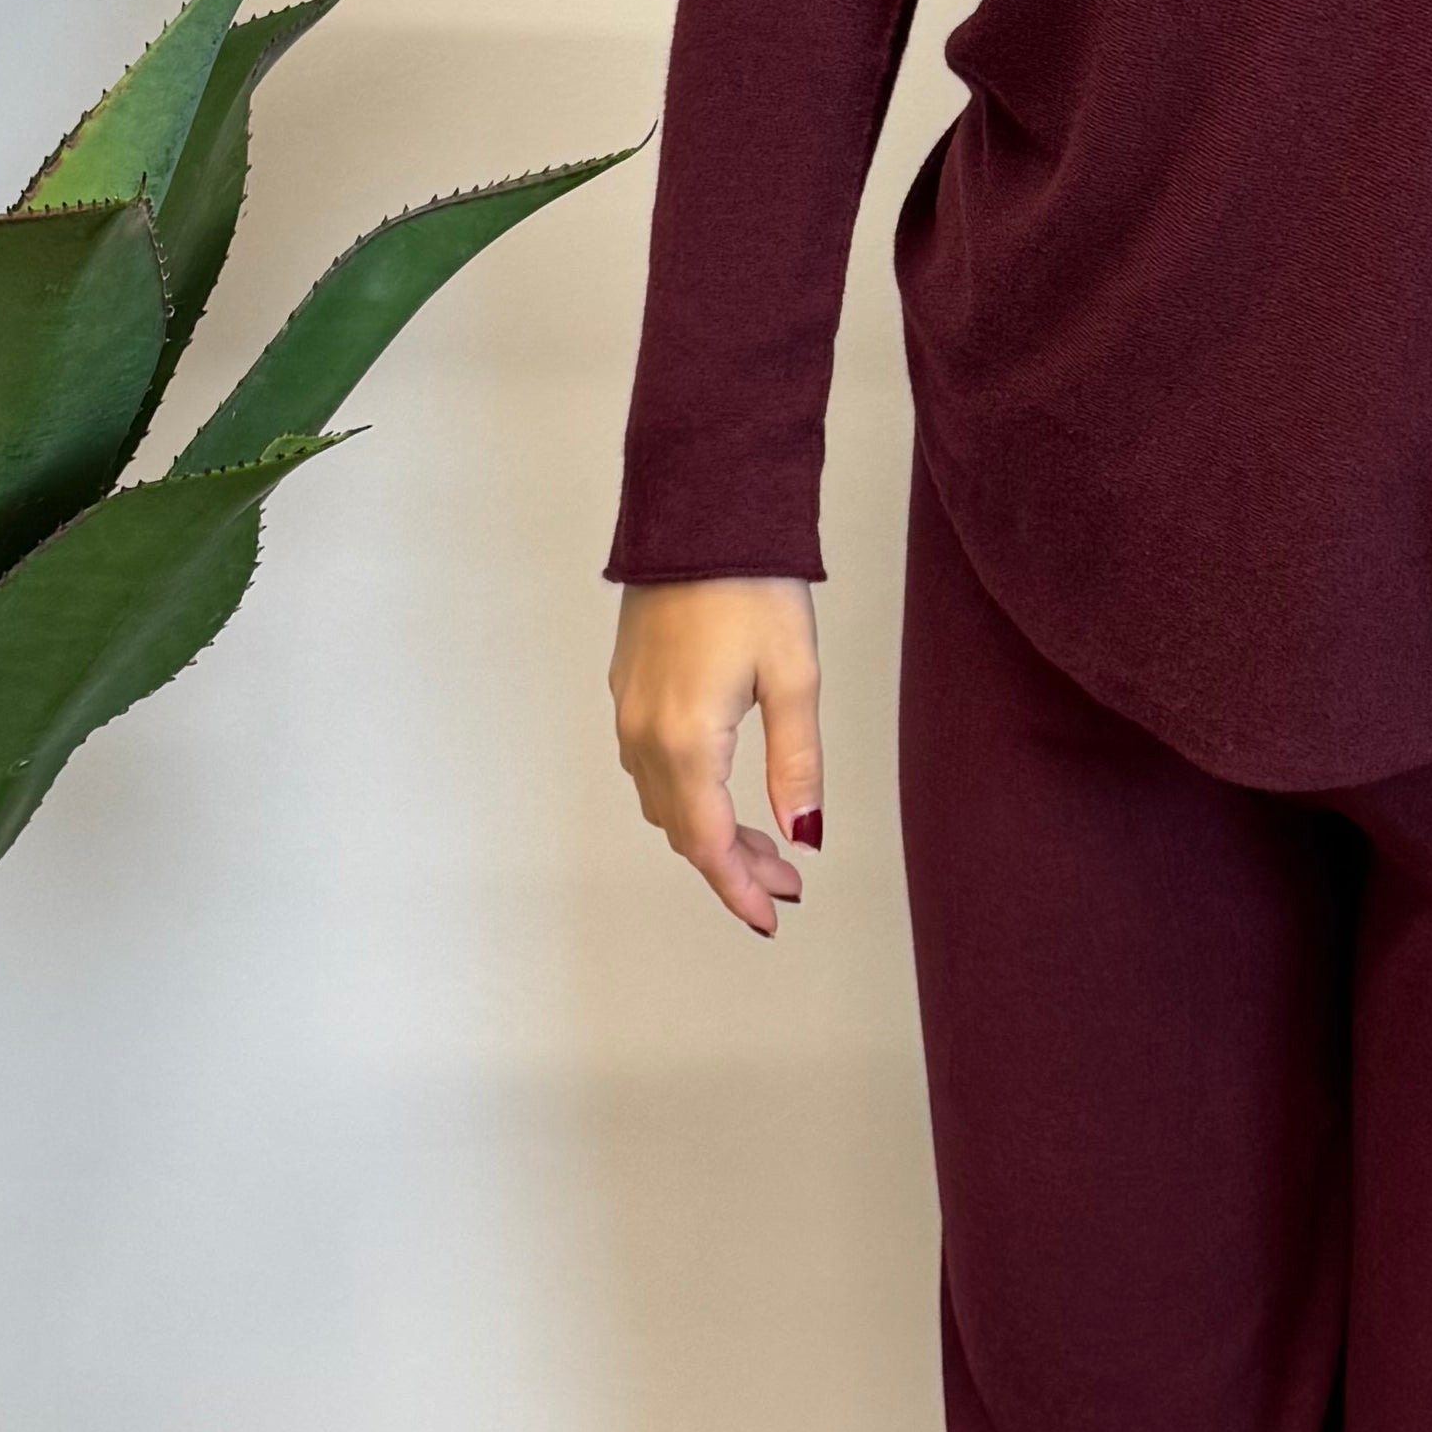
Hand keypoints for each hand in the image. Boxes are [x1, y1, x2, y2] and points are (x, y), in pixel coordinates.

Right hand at [610, 576, 823, 933]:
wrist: (698, 513)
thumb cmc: (753, 585)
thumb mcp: (795, 677)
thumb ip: (798, 764)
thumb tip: (804, 835)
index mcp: (688, 739)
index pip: (708, 843)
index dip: (739, 890)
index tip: (773, 917)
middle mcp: (644, 734)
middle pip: (684, 829)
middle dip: (734, 865)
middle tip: (786, 881)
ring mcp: (628, 711)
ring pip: (663, 802)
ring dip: (709, 831)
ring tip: (765, 842)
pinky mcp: (626, 688)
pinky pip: (648, 767)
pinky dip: (686, 795)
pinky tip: (721, 790)